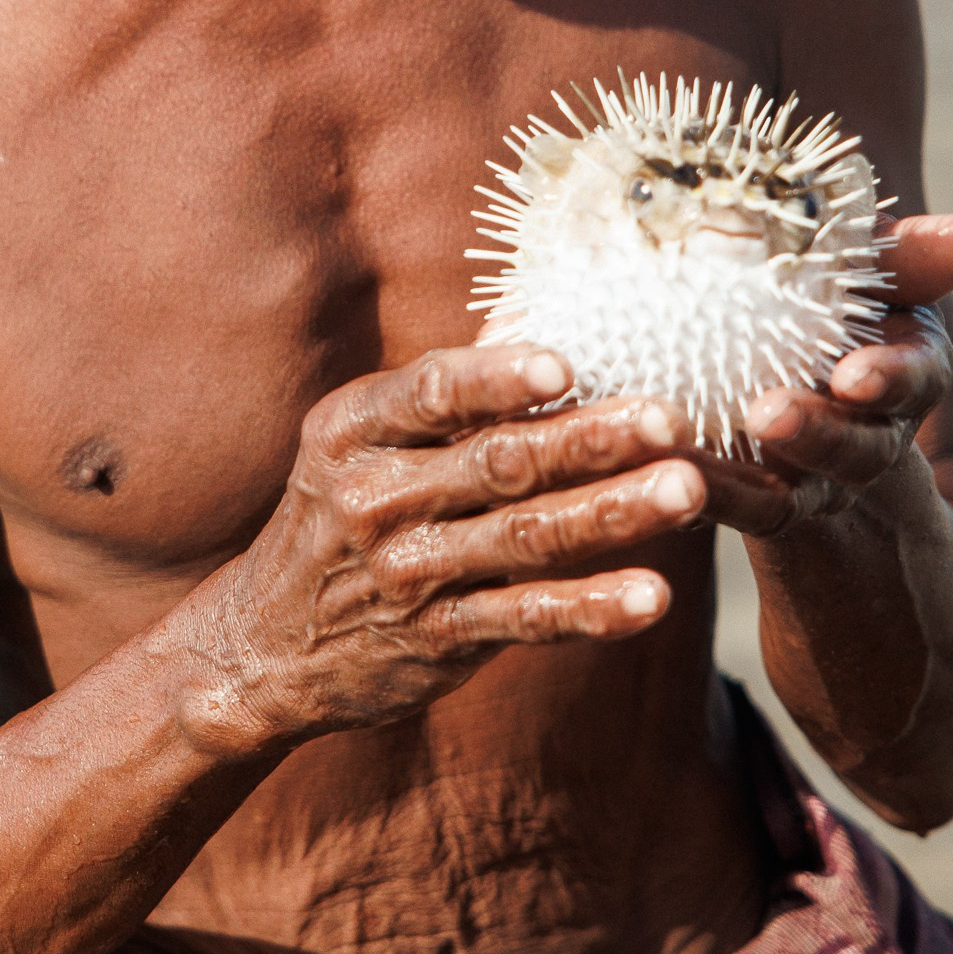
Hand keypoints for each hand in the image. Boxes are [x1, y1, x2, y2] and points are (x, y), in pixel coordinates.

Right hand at [181, 343, 706, 748]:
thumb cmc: (338, 514)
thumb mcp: (359, 441)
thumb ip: (440, 389)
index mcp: (354, 430)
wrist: (264, 647)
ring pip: (524, 539)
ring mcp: (408, 573)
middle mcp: (375, 498)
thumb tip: (527, 306)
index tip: (563, 363)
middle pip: (496, 462)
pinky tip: (650, 595)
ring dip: (611, 514)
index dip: (496, 378)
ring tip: (688, 492)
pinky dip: (591, 608)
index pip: (428, 393)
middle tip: (671, 418)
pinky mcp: (438, 638)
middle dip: (589, 439)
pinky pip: (525, 619)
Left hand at [692, 213, 952, 538]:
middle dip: (820, 436)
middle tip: (768, 413)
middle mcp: (867, 435)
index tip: (852, 376)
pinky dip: (695, 491)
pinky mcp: (750, 502)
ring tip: (695, 458)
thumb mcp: (862, 273)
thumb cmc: (827, 300)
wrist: (772, 374)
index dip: (892, 379)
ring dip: (744, 481)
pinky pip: (724, 508)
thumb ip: (901, 255)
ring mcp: (809, 480)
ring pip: (788, 498)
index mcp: (903, 371)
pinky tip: (655, 466)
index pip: (918, 378)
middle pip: (860, 451)